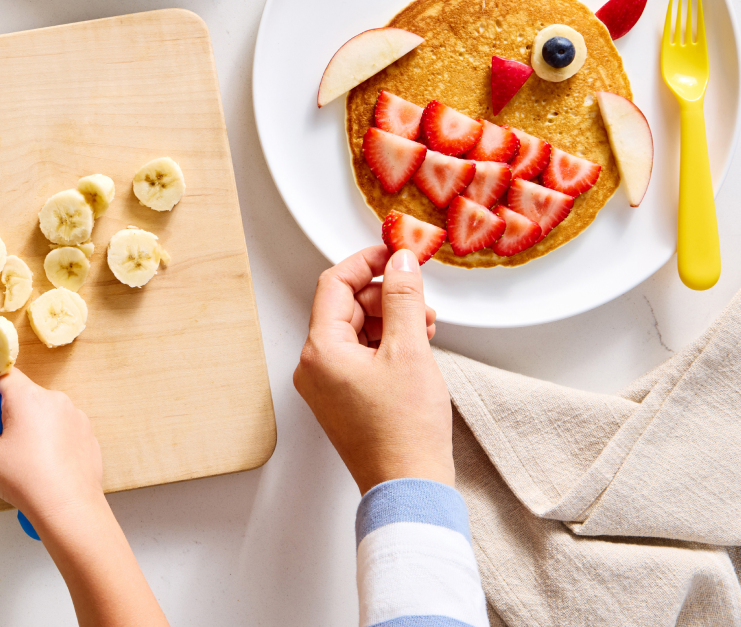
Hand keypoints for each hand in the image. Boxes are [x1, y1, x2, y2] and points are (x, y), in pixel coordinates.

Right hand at [0, 368, 102, 527]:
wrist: (69, 511)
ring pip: (41, 413)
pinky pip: (60, 428)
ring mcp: (74, 416)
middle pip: (21, 396)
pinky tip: (42, 464)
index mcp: (28, 398)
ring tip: (21, 459)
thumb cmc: (28, 483)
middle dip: (5, 414)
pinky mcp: (85, 434)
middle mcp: (54, 400)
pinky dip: (49, 440)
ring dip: (28, 427)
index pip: (1, 376)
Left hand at [292, 245, 452, 493]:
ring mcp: (326, 385)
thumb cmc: (406, 430)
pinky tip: (417, 345)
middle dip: (385, 295)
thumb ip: (404, 298)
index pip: (333, 285)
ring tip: (426, 326)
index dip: (365, 262)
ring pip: (356, 331)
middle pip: (345, 307)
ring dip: (391, 320)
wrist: (410, 488)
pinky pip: (360, 356)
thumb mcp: (410, 351)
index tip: (393, 251)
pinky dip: (387, 344)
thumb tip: (400, 262)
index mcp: (319, 351)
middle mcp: (314, 366)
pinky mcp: (344, 400)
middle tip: (420, 295)